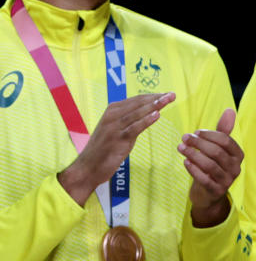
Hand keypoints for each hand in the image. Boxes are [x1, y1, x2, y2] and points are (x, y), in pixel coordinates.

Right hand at [58, 92, 174, 205]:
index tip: (166, 94)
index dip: (152, 96)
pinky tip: (157, 115)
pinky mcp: (117, 139)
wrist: (88, 166)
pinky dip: (145, 120)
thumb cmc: (102, 150)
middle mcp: (112, 116)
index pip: (135, 100)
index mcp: (111, 111)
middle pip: (137, 104)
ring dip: (154, 106)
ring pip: (137, 113)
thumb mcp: (114, 130)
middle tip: (172, 94)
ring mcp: (114, 127)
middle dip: (156, 98)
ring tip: (168, 100)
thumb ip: (126, 121)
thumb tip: (144, 114)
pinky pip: (134, 128)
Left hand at [179, 108, 242, 226]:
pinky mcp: (216, 190)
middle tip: (184, 138)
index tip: (195, 132)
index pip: (225, 141)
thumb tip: (230, 110)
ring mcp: (227, 181)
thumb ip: (222, 130)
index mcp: (237, 155)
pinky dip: (193, 169)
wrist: (208, 192)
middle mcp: (235, 168)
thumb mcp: (217, 147)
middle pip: (217, 152)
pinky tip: (185, 162)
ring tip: (180, 148)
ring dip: (193, 154)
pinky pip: (204, 179)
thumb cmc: (212, 164)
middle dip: (199, 143)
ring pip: (210, 165)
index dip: (208, 135)